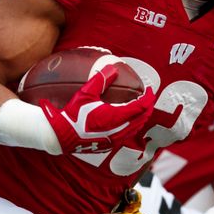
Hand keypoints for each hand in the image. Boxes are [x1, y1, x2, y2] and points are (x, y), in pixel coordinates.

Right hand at [40, 64, 154, 154]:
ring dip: (141, 117)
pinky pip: (128, 135)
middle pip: (142, 118)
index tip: (150, 90)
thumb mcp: (86, 93)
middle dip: (148, 107)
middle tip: (148, 98)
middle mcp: (119, 130)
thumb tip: (112, 68)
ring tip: (141, 108)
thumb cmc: (74, 115)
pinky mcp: (109, 145)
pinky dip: (133, 126)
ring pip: (136, 128)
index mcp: (116, 117)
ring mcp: (115, 140)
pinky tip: (128, 122)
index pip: (141, 107)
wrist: (62, 136)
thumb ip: (100, 80)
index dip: (148, 98)